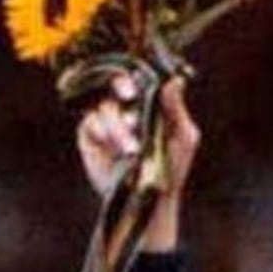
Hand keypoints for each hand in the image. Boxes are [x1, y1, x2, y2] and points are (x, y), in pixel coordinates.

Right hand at [76, 71, 199, 252]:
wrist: (148, 198)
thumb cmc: (172, 168)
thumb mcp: (182, 136)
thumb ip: (176, 108)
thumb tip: (175, 80)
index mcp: (150, 101)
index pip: (140, 76)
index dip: (137, 73)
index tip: (144, 81)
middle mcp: (127, 106)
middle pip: (116, 82)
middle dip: (121, 85)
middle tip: (130, 96)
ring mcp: (107, 120)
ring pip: (105, 107)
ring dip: (118, 126)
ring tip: (131, 149)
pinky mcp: (90, 136)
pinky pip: (90, 123)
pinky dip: (103, 132)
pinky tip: (114, 147)